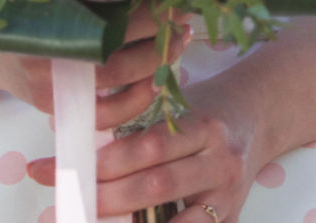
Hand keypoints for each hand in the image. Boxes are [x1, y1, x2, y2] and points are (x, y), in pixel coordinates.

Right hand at [0, 1, 190, 125]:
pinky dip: (137, 101)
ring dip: (158, 63)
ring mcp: (55, 86)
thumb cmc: (26, 9)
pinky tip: (156, 81)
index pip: (112, 16)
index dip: (149, 9)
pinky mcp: (58, 108)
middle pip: (121, 51)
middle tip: (184, 15)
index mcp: (52, 15)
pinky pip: (107, 114)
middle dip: (161, 35)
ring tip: (180, 41)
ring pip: (120, 82)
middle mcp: (53, 54)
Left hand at [29, 69, 261, 221]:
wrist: (259, 117)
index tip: (56, 167)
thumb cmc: (206, 107)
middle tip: (61, 201)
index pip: (146, 147)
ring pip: (169, 219)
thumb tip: (78, 140)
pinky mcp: (230, 220)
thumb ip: (139, 125)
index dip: (101, 162)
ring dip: (123, 222)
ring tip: (84, 218)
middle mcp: (220, 162)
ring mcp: (228, 197)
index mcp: (204, 125)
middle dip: (103, 196)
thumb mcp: (178, 104)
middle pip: (154, 186)